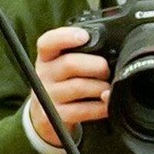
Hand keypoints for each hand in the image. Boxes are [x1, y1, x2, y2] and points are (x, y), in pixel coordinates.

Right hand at [27, 24, 110, 149]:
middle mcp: (43, 75)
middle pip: (70, 64)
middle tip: (106, 70)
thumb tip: (111, 49)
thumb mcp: (61, 65)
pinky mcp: (55, 117)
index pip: (48, 42)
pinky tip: (106, 103)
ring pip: (79, 86)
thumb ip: (79, 54)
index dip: (66, 36)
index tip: (85, 36)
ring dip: (100, 86)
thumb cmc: (63, 84)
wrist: (44, 117)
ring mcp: (47, 97)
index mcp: (46, 58)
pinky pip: (83, 110)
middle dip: (96, 65)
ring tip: (108, 87)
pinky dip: (101, 106)